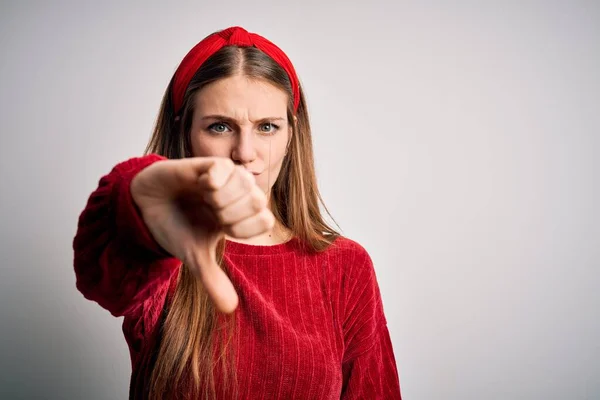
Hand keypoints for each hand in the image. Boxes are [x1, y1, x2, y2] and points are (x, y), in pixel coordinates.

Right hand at [130, 157, 274, 312]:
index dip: (245, 228)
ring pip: (245, 183)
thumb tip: (230, 310)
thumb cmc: (174, 227)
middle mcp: (237, 195)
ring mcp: (225, 178)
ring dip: (222, 198)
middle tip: (212, 213)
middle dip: (233, 213)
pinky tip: (203, 184)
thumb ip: (213, 279)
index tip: (222, 229)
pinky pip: (225, 167)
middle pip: (259, 201)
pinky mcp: (208, 164)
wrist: (146, 206)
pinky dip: (215, 180)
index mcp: (240, 216)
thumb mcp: (193, 256)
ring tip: (205, 198)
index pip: (265, 220)